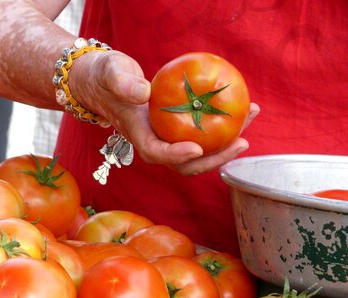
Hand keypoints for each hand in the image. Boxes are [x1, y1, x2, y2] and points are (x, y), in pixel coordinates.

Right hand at [71, 50, 259, 175]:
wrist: (106, 82)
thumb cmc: (106, 77)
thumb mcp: (111, 73)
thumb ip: (122, 83)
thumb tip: (143, 93)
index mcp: (139, 134)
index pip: (157, 153)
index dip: (177, 155)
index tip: (197, 148)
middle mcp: (156, 141)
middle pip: (186, 162)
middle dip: (215, 158)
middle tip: (242, 141)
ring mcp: (168, 137)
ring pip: (200, 151)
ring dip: (227, 142)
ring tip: (252, 115)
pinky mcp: (178, 128)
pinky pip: (202, 133)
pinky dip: (223, 125)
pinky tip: (241, 107)